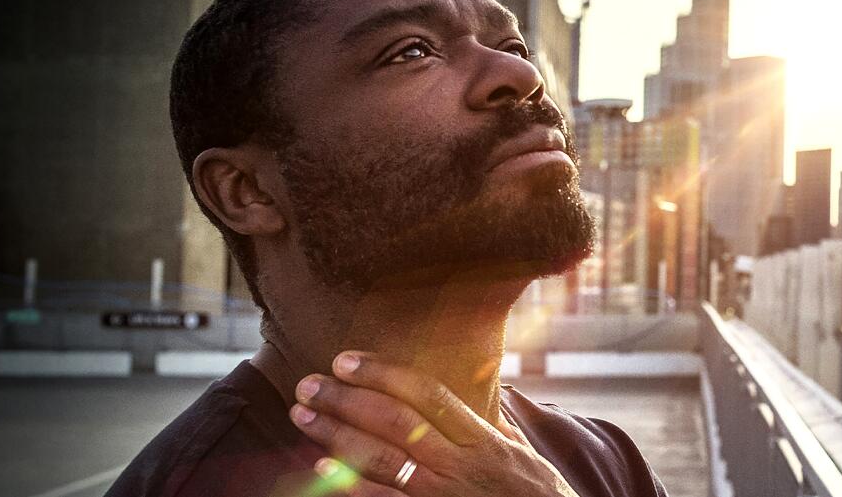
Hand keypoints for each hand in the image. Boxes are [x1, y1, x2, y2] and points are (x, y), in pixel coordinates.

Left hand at [288, 351, 579, 496]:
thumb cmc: (538, 496)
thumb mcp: (522, 452)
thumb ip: (494, 422)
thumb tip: (481, 385)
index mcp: (481, 439)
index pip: (427, 394)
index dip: (382, 373)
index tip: (344, 359)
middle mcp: (460, 465)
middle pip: (393, 422)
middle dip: (345, 399)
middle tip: (307, 383)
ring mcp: (442, 496)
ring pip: (380, 461)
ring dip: (335, 435)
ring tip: (302, 415)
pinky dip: (349, 486)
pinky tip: (321, 468)